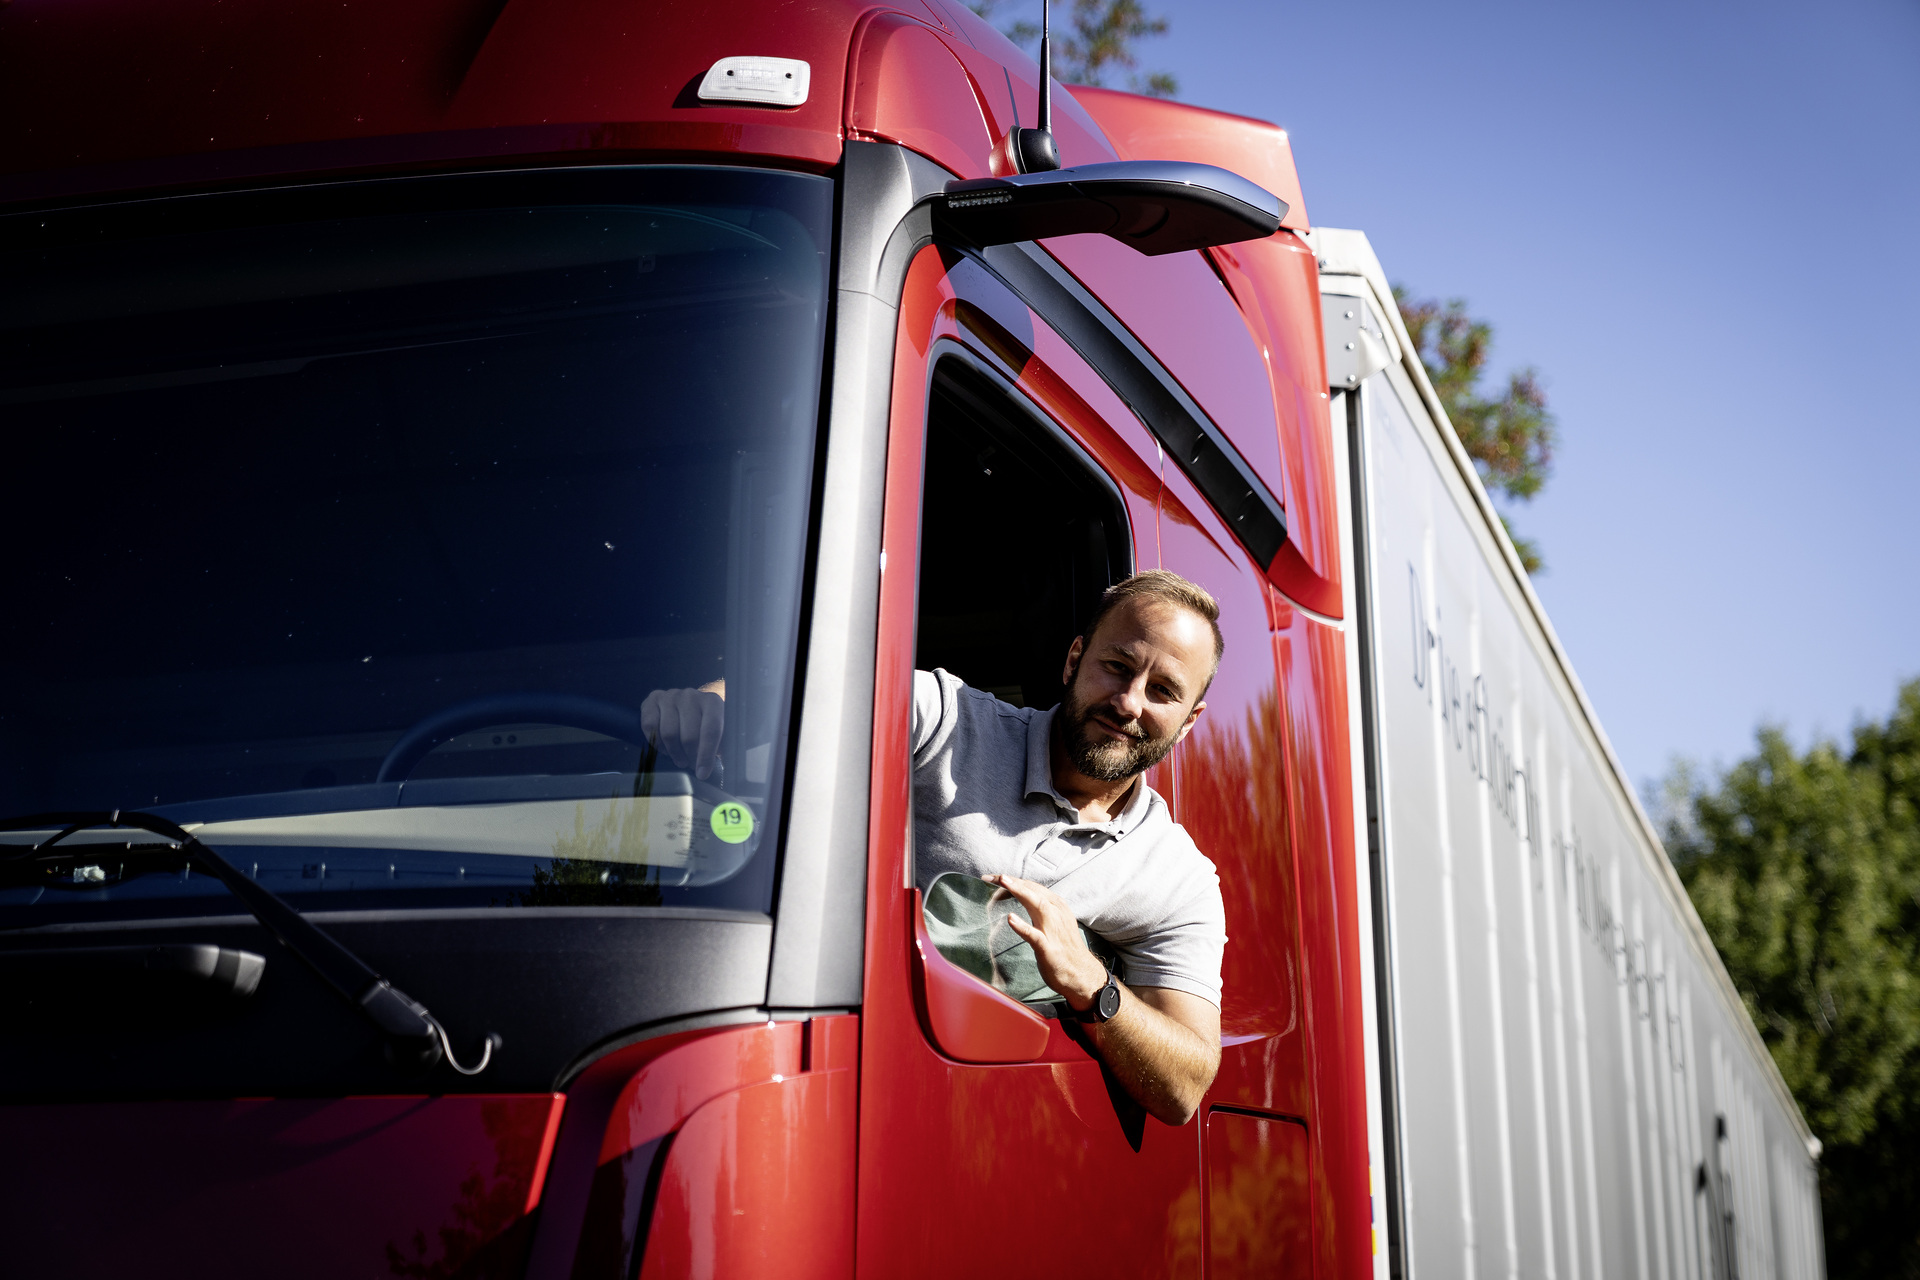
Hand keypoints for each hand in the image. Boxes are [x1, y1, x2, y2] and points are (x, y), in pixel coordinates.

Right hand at [639, 682, 724, 778]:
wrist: (688, 708)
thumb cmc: (705, 725)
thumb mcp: (719, 734)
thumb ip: (719, 748)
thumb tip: (708, 770)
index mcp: (713, 702)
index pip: (711, 731)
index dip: (706, 755)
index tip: (702, 773)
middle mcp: (691, 695)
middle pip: (688, 735)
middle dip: (690, 756)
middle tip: (690, 765)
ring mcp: (671, 695)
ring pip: (668, 733)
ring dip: (673, 752)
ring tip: (680, 759)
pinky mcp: (653, 699)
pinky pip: (650, 726)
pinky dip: (656, 743)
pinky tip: (664, 747)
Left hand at [986, 874, 1110, 1009]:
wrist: (1081, 974)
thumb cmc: (1063, 947)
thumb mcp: (1054, 922)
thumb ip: (1039, 908)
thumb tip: (1022, 897)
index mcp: (1057, 906)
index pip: (1033, 887)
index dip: (1014, 880)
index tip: (995, 877)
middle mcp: (1056, 914)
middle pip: (1033, 891)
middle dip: (1013, 881)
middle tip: (992, 876)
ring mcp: (1053, 930)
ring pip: (1038, 905)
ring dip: (1020, 892)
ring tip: (1004, 882)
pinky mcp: (1049, 948)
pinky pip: (1035, 935)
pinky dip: (1022, 926)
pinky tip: (1010, 918)